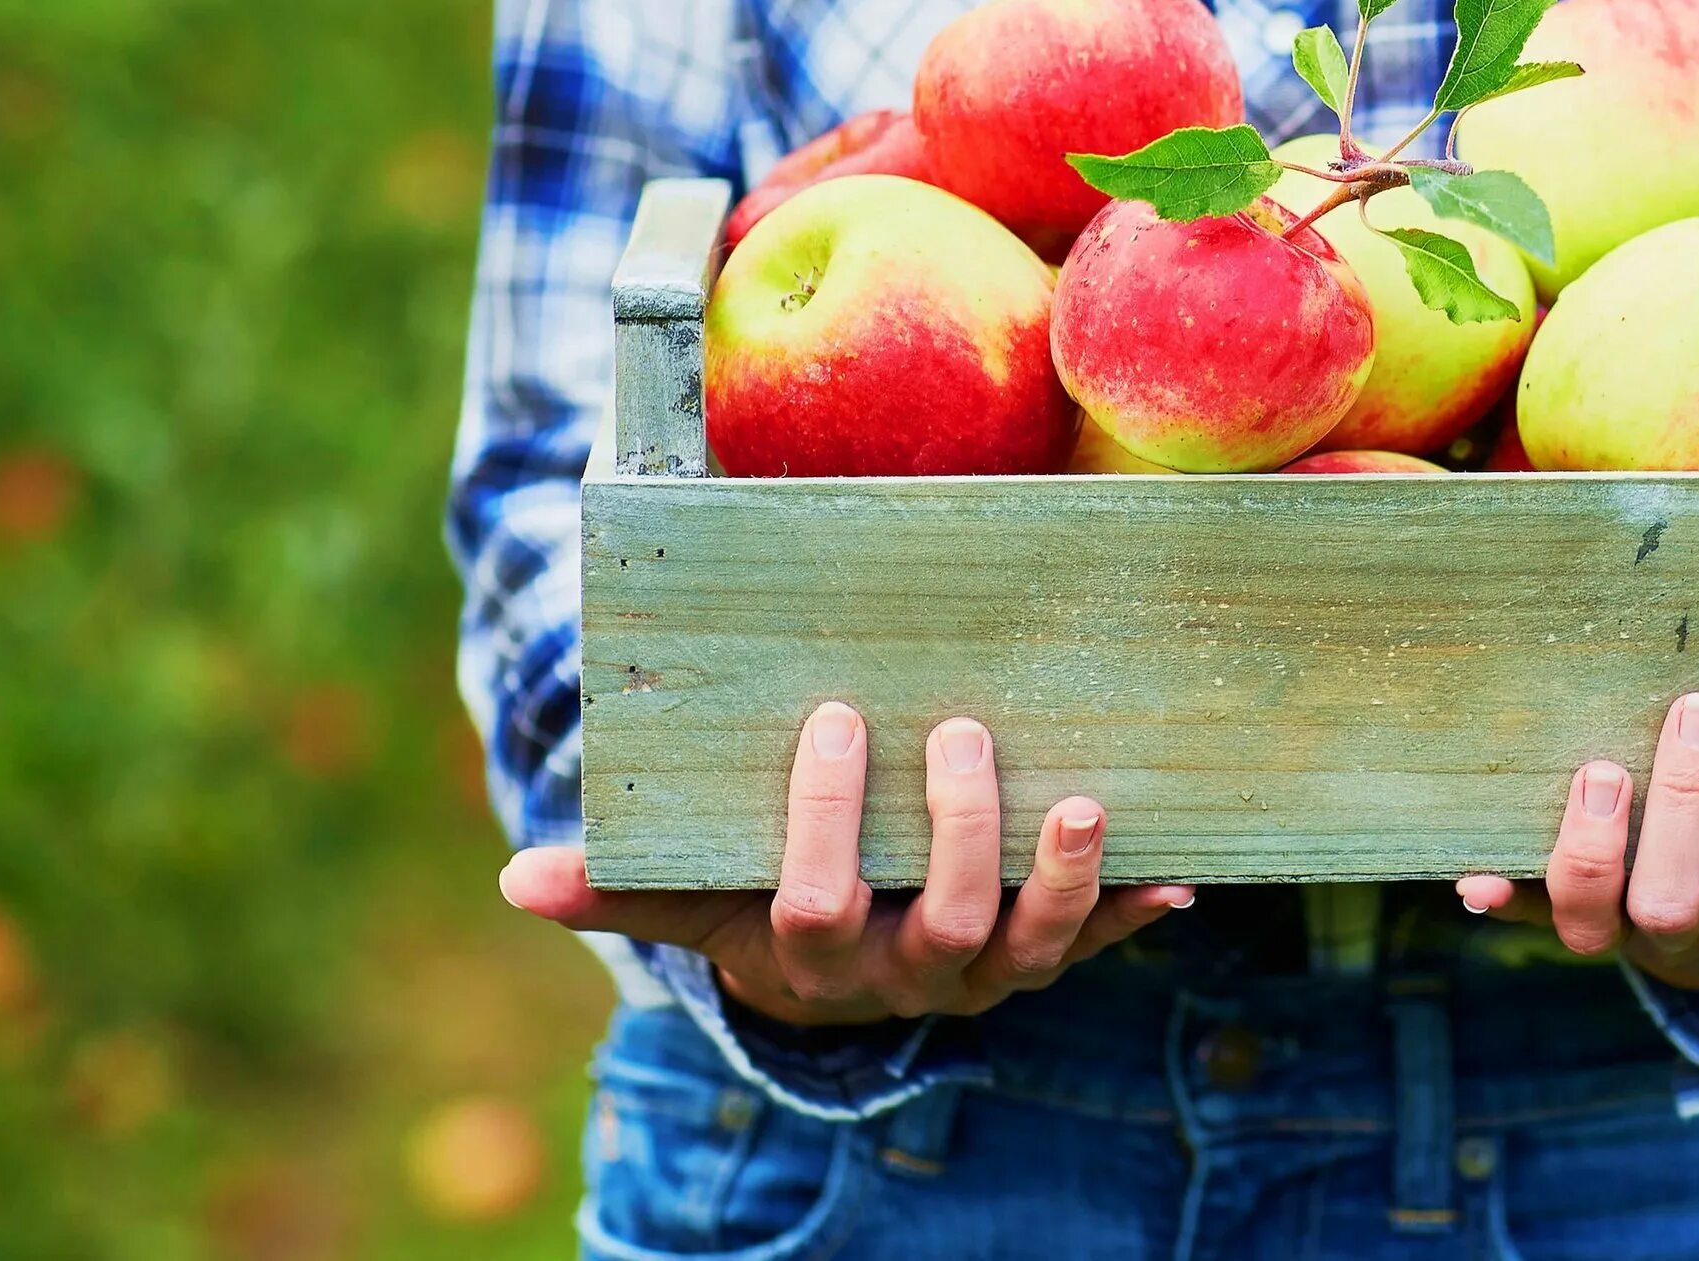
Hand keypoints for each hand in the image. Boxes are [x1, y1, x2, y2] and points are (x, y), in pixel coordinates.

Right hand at [499, 702, 1191, 1024]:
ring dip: (1063, 880)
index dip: (825, 823)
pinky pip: (1100, 941)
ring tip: (1082, 802)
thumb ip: (622, 883)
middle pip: (940, 924)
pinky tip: (1180, 874)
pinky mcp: (1048, 952)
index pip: (815, 903)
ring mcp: (985, 970)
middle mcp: (907, 977)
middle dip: (956, 833)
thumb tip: (518, 876)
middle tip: (961, 734)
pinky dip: (1135, 909)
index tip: (835, 722)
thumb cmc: (759, 899)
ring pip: (1032, 945)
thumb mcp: (694, 894)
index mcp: (816, 957)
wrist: (840, 972)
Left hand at [1456, 692, 1698, 990]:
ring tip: (1597, 766)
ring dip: (1585, 847)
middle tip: (1697, 710)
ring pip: (1585, 916)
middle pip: (1675, 902)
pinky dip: (1493, 887)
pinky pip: (1514, 904)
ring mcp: (1613, 923)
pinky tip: (1471, 867)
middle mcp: (1686, 938)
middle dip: (1686, 808)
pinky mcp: (1551, 902)